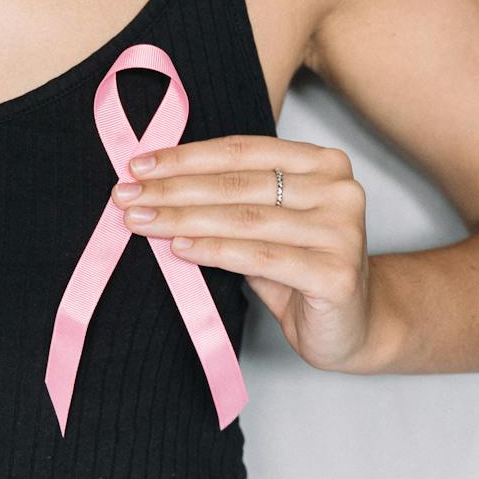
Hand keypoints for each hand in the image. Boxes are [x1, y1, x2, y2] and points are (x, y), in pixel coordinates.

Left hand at [112, 133, 371, 371]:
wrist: (353, 327)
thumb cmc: (300, 267)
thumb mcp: (267, 223)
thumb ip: (229, 198)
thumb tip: (152, 181)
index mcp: (324, 163)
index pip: (242, 151)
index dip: (186, 157)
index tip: (138, 164)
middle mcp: (340, 190)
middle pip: (238, 184)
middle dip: (174, 189)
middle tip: (126, 195)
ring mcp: (343, 231)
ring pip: (244, 219)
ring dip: (183, 219)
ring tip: (140, 221)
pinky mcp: (336, 274)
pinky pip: (260, 257)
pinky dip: (214, 251)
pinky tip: (179, 249)